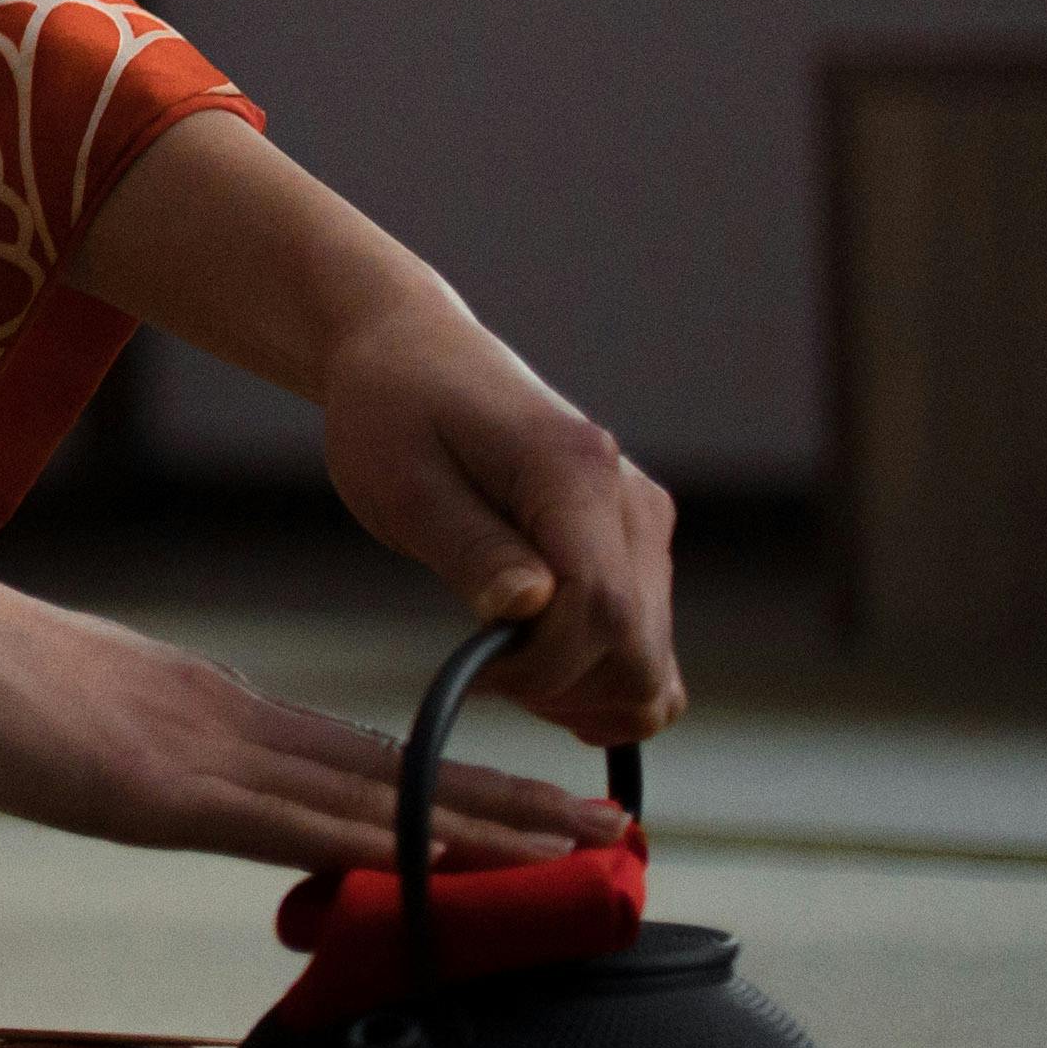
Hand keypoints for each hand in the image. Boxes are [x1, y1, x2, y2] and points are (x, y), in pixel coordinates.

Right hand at [0, 552, 622, 873]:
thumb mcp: (67, 719)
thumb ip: (130, 752)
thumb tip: (163, 787)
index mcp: (204, 709)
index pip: (351, 759)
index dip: (449, 788)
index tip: (529, 810)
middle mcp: (226, 725)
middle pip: (390, 773)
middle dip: (505, 807)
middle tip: (607, 830)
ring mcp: (199, 755)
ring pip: (370, 798)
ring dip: (481, 827)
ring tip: (572, 848)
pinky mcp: (160, 788)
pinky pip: (295, 826)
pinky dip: (383, 846)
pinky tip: (441, 865)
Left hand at [67, 111, 688, 748]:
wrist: (414, 356)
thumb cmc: (393, 414)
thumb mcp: (401, 483)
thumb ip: (467, 548)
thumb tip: (528, 611)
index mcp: (575, 474)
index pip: (600, 608)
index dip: (542, 667)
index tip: (475, 674)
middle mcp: (633, 501)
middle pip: (639, 650)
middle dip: (563, 688)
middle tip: (485, 674)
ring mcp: (645, 524)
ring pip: (653, 660)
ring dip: (584, 691)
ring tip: (505, 666)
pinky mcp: (639, 544)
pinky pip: (650, 644)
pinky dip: (608, 679)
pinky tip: (547, 676)